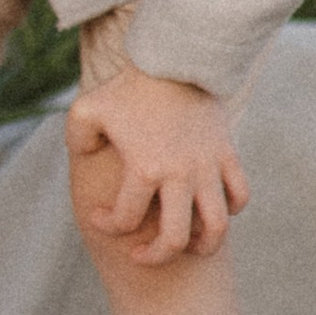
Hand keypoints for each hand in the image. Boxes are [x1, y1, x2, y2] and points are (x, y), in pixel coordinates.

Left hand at [65, 64, 247, 266]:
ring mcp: (207, 167)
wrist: (176, 58)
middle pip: (174, 239)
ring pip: (216, 226)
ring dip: (202, 245)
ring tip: (188, 246)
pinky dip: (230, 209)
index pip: (124, 220)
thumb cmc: (128, 86)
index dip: (107, 225)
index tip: (100, 217)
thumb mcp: (87, 109)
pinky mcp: (227, 154)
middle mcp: (179, 175)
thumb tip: (85, 161)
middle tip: (141, 253)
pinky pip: (239, 195)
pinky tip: (210, 208)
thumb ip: (76, 140)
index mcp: (144, 168)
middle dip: (156, 256)